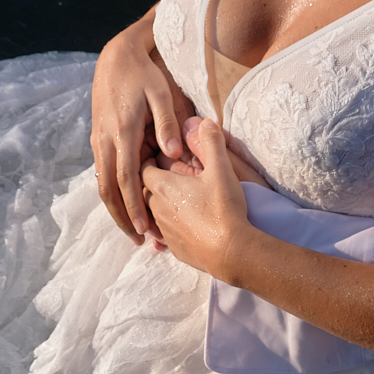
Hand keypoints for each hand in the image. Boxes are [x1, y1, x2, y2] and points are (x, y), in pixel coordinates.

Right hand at [92, 10, 195, 237]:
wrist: (115, 58)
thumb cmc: (143, 75)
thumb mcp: (161, 93)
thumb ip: (167, 123)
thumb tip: (174, 154)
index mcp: (122, 133)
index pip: (126, 179)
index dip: (135, 206)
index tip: (144, 229)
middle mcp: (105, 141)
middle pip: (108, 190)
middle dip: (123, 217)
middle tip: (139, 241)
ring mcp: (98, 141)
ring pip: (102, 184)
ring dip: (115, 209)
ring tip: (132, 230)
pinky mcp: (98, 140)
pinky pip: (102, 174)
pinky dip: (112, 194)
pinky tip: (124, 205)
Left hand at [141, 119, 252, 280]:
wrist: (230, 252)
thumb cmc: (223, 208)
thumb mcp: (221, 169)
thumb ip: (211, 142)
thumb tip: (206, 121)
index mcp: (162, 186)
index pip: (143, 168)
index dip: (150, 160)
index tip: (161, 157)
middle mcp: (156, 208)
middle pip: (145, 191)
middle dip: (153, 183)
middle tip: (170, 176)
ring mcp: (163, 231)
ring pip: (152, 214)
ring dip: (161, 206)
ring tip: (176, 201)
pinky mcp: (173, 248)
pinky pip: (164, 235)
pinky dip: (170, 227)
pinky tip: (183, 224)